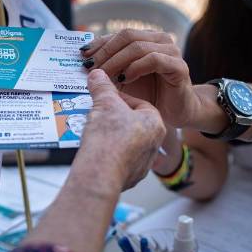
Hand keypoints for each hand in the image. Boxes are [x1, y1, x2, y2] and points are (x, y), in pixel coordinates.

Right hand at [75, 69, 165, 190]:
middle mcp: (154, 144)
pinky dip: (109, 154)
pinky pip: (120, 160)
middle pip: (132, 123)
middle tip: (98, 114)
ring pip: (127, 142)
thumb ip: (102, 87)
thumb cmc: (109, 139)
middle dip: (114, 117)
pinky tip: (97, 149)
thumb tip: (98, 75)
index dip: (119, 99)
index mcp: (155, 124)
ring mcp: (143, 163)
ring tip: (95, 132)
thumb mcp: (104, 103)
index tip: (105, 99)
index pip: (138, 103)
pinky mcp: (130, 177)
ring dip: (112, 136)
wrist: (100, 173)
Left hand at [81, 29, 196, 127]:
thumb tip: (84, 63)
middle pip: (127, 36)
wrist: (177, 111)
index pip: (118, 35)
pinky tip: (124, 79)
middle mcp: (160, 39)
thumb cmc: (150, 94)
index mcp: (147, 38)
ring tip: (104, 75)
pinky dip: (135, 68)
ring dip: (116, 61)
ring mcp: (171, 51)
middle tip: (90, 67)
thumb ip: (109, 68)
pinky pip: (154, 60)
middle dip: (105, 51)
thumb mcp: (124, 79)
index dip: (99, 43)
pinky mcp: (178, 66)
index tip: (83, 55)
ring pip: (138, 47)